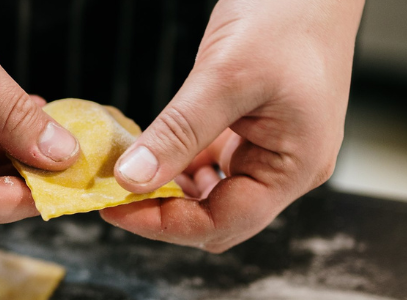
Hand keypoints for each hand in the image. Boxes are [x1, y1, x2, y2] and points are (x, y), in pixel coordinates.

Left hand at [103, 0, 363, 251]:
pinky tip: (151, 151)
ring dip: (169, 189)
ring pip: (212, 194)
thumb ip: (178, 134)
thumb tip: (131, 180)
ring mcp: (273, 151)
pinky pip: (213, 165)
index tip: (113, 209)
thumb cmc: (287, 16)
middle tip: (112, 194)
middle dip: (165, 211)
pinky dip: (180, 164)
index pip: (223, 222)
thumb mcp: (224, 76)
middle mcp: (287, 168)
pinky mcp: (257, 131)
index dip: (165, 225)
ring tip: (126, 172)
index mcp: (294, 166)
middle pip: (218, 217)